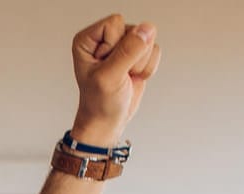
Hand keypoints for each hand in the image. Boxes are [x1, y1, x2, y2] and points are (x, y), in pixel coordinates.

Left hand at [70, 14, 160, 146]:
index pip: (115, 23)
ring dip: (140, 64)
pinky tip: (133, 77)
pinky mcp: (138, 53)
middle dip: (131, 56)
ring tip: (125, 76)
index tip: (107, 66)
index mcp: (88, 39)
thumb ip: (128, 51)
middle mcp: (105, 38)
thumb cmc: (99, 102)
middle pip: (134, 29)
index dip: (116, 46)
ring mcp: (123, 45)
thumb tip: (146, 29)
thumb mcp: (109, 77)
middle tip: (118, 73)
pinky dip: (147, 68)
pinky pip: (155, 51)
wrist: (107, 120)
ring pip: (148, 40)